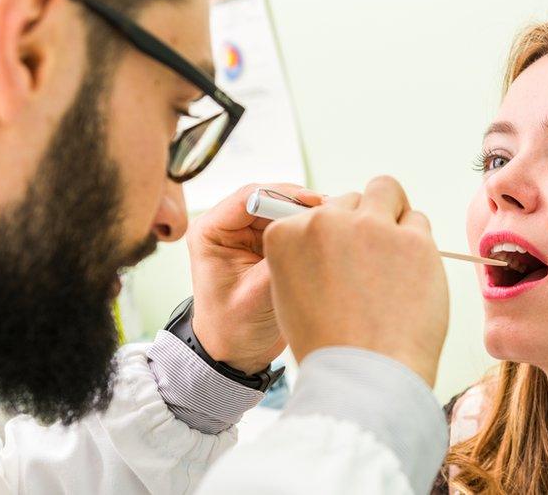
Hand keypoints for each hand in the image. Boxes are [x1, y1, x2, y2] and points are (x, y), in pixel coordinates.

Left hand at [188, 183, 322, 373]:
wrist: (235, 352)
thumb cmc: (232, 330)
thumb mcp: (255, 298)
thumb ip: (278, 264)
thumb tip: (308, 235)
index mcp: (212, 232)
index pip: (249, 197)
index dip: (283, 195)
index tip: (313, 204)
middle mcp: (230, 226)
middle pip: (272, 197)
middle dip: (302, 204)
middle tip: (332, 214)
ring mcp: (251, 233)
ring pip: (286, 208)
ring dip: (309, 216)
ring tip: (335, 226)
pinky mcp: (270, 243)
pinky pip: (294, 225)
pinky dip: (311, 229)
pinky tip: (329, 238)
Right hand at [263, 176, 449, 386]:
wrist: (368, 376)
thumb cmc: (333, 345)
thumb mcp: (293, 294)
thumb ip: (308, 255)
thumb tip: (338, 229)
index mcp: (287, 234)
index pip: (319, 209)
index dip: (336, 234)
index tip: (345, 262)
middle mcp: (325, 222)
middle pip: (354, 199)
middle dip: (365, 223)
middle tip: (374, 268)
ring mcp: (370, 227)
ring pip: (388, 192)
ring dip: (393, 218)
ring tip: (396, 262)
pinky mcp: (412, 238)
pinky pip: (419, 221)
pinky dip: (419, 244)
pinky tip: (412, 277)